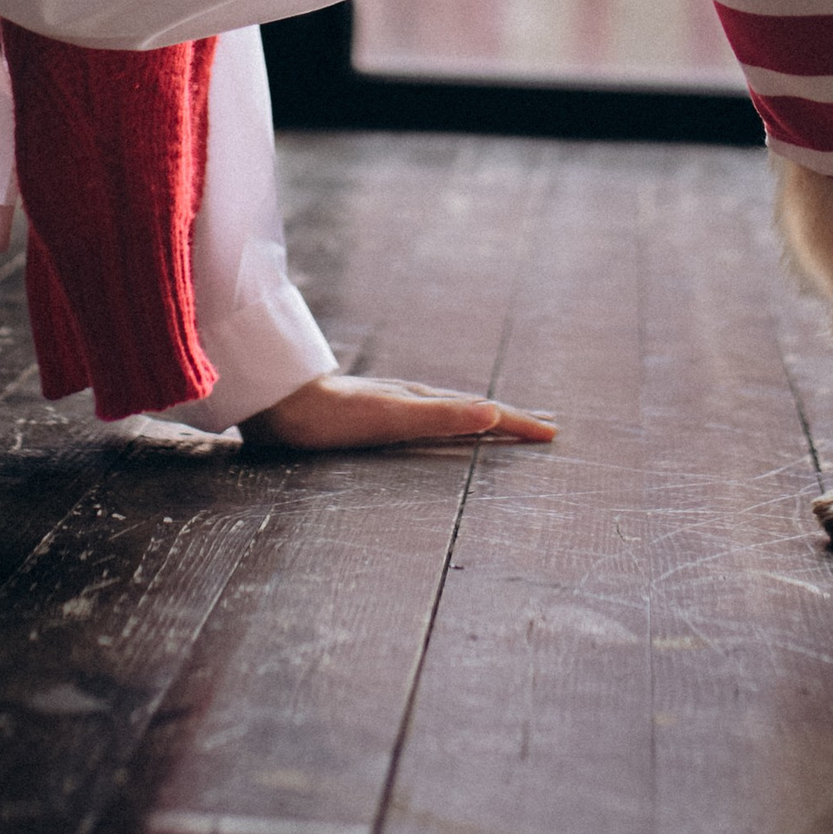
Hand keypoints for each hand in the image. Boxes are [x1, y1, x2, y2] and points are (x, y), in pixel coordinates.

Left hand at [239, 373, 556, 450]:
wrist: (280, 401)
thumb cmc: (335, 418)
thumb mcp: (395, 418)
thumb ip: (442, 417)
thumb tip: (492, 412)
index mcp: (424, 402)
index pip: (484, 412)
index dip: (517, 424)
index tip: (552, 434)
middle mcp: (412, 399)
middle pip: (472, 407)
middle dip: (507, 418)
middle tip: (540, 426)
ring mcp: (390, 404)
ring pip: (447, 410)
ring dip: (477, 418)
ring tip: (495, 424)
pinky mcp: (368, 414)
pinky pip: (421, 417)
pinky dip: (444, 423)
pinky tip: (428, 428)